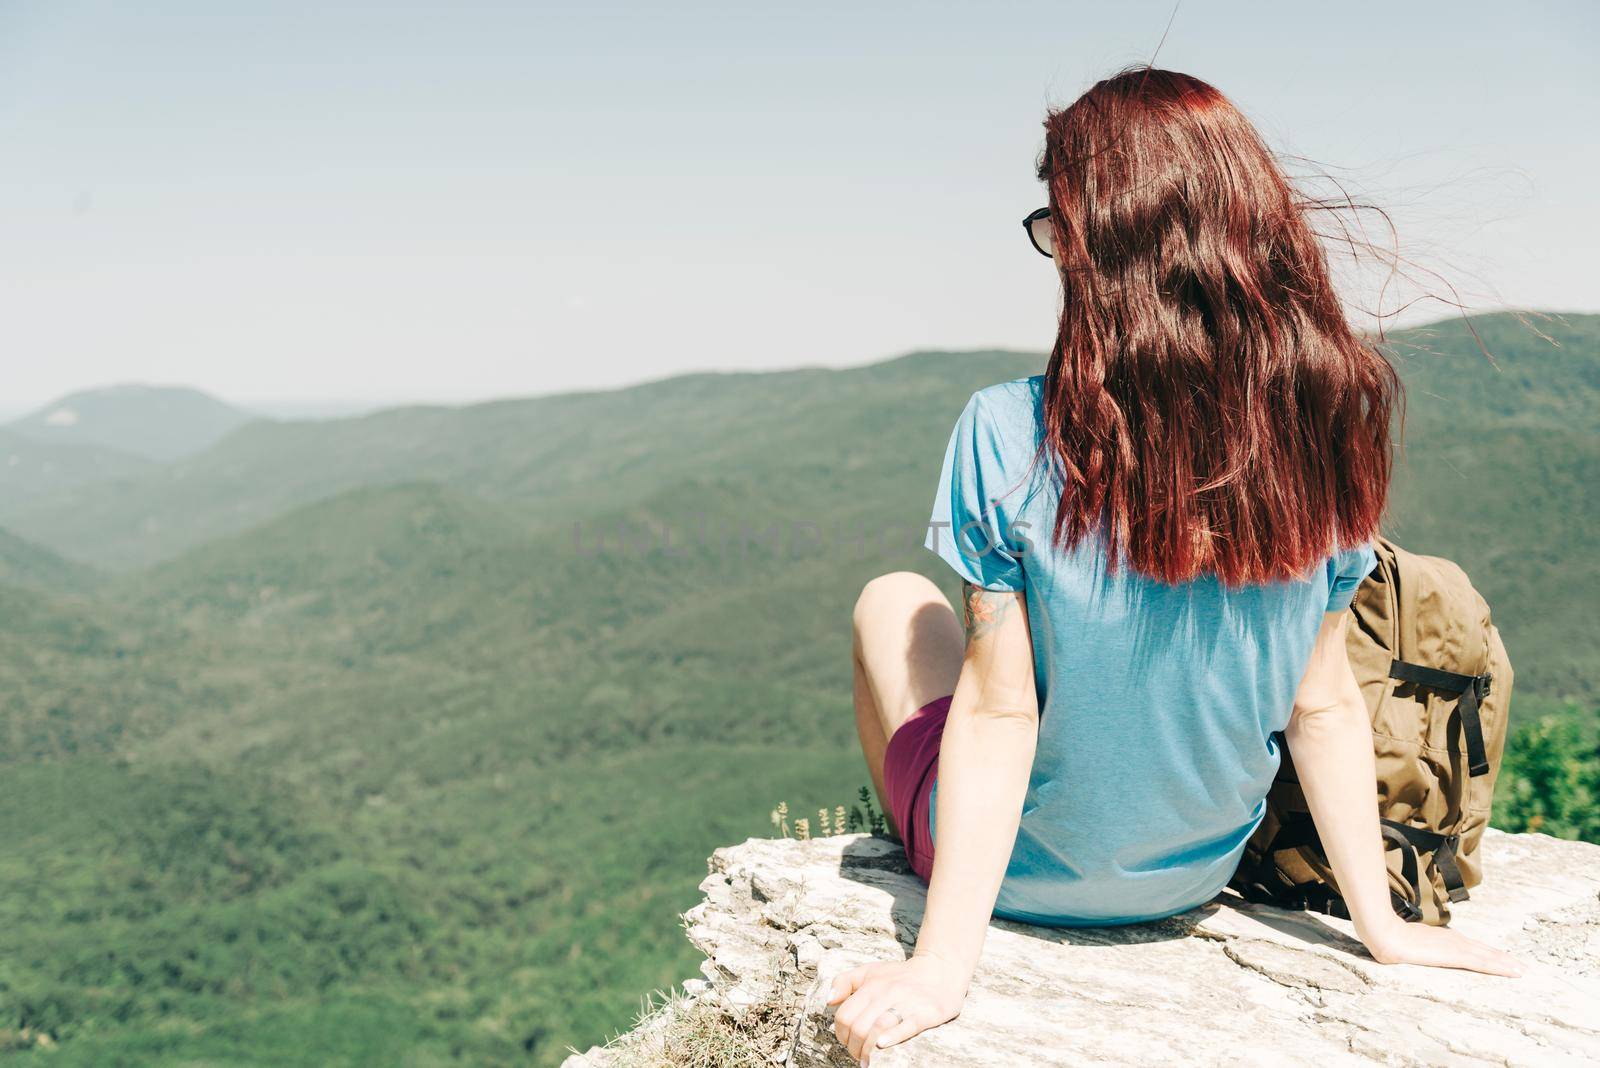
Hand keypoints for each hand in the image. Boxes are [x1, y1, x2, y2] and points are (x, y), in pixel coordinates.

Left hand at [827, 953, 966, 1064]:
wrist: (939, 970)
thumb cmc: (899, 975)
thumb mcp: (870, 971)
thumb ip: (844, 982)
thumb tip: (829, 1001)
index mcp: (871, 985)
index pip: (845, 1015)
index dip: (841, 1034)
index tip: (847, 1042)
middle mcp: (887, 993)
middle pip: (858, 1026)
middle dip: (853, 1047)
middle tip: (857, 1056)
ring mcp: (906, 1002)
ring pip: (878, 1027)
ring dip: (867, 1049)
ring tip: (867, 1061)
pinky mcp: (926, 1013)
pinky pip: (907, 1026)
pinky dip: (892, 1037)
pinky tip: (881, 1046)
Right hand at [1359, 917, 1524, 976]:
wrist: (1385, 934)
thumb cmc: (1390, 936)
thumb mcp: (1407, 941)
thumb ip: (1416, 944)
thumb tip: (1413, 948)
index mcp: (1443, 939)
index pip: (1471, 947)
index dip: (1487, 953)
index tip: (1501, 958)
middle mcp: (1454, 941)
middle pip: (1484, 951)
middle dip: (1502, 958)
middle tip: (1521, 967)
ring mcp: (1455, 948)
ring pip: (1488, 957)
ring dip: (1506, 964)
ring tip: (1522, 971)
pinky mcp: (1455, 955)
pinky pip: (1483, 963)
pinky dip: (1500, 967)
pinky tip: (1512, 971)